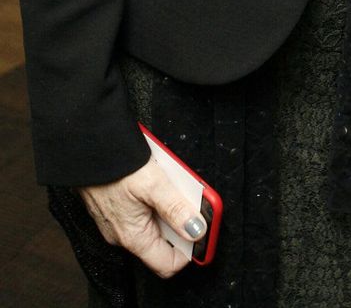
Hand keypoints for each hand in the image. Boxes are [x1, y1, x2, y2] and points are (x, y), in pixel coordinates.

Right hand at [80, 158, 206, 276]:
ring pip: (153, 220)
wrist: (85, 151)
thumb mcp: (153, 184)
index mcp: (134, 237)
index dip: (189, 250)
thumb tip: (197, 230)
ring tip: (171, 180)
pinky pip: (142, 208)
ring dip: (167, 204)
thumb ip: (176, 208)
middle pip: (163, 239)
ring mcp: (118, 221)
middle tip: (188, 197)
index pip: (167, 264)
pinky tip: (155, 176)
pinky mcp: (115, 206)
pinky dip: (153, 196)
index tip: (202, 229)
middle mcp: (124, 235)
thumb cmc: (112, 167)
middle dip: (180, 219)